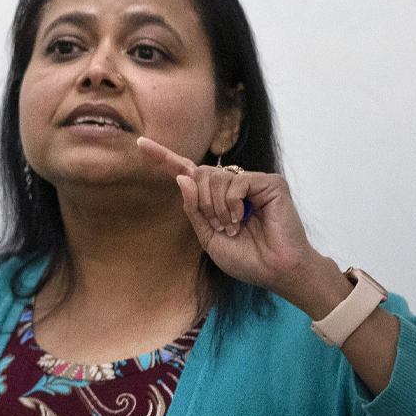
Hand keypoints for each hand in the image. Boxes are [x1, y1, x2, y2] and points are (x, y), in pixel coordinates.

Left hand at [134, 136, 340, 308]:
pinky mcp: (270, 182)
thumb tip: (182, 177)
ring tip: (234, 226)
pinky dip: (233, 203)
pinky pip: (236, 181)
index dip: (164, 158)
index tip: (140, 145)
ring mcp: (252, 181)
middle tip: (220, 227)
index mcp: (217, 198)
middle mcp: (233, 185)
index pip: (187, 172)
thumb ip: (193, 209)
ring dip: (217, 208)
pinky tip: (244, 218)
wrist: (275, 271)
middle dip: (202, 204)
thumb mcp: (208, 237)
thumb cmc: (246, 259)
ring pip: (215, 177)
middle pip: (199, 174)